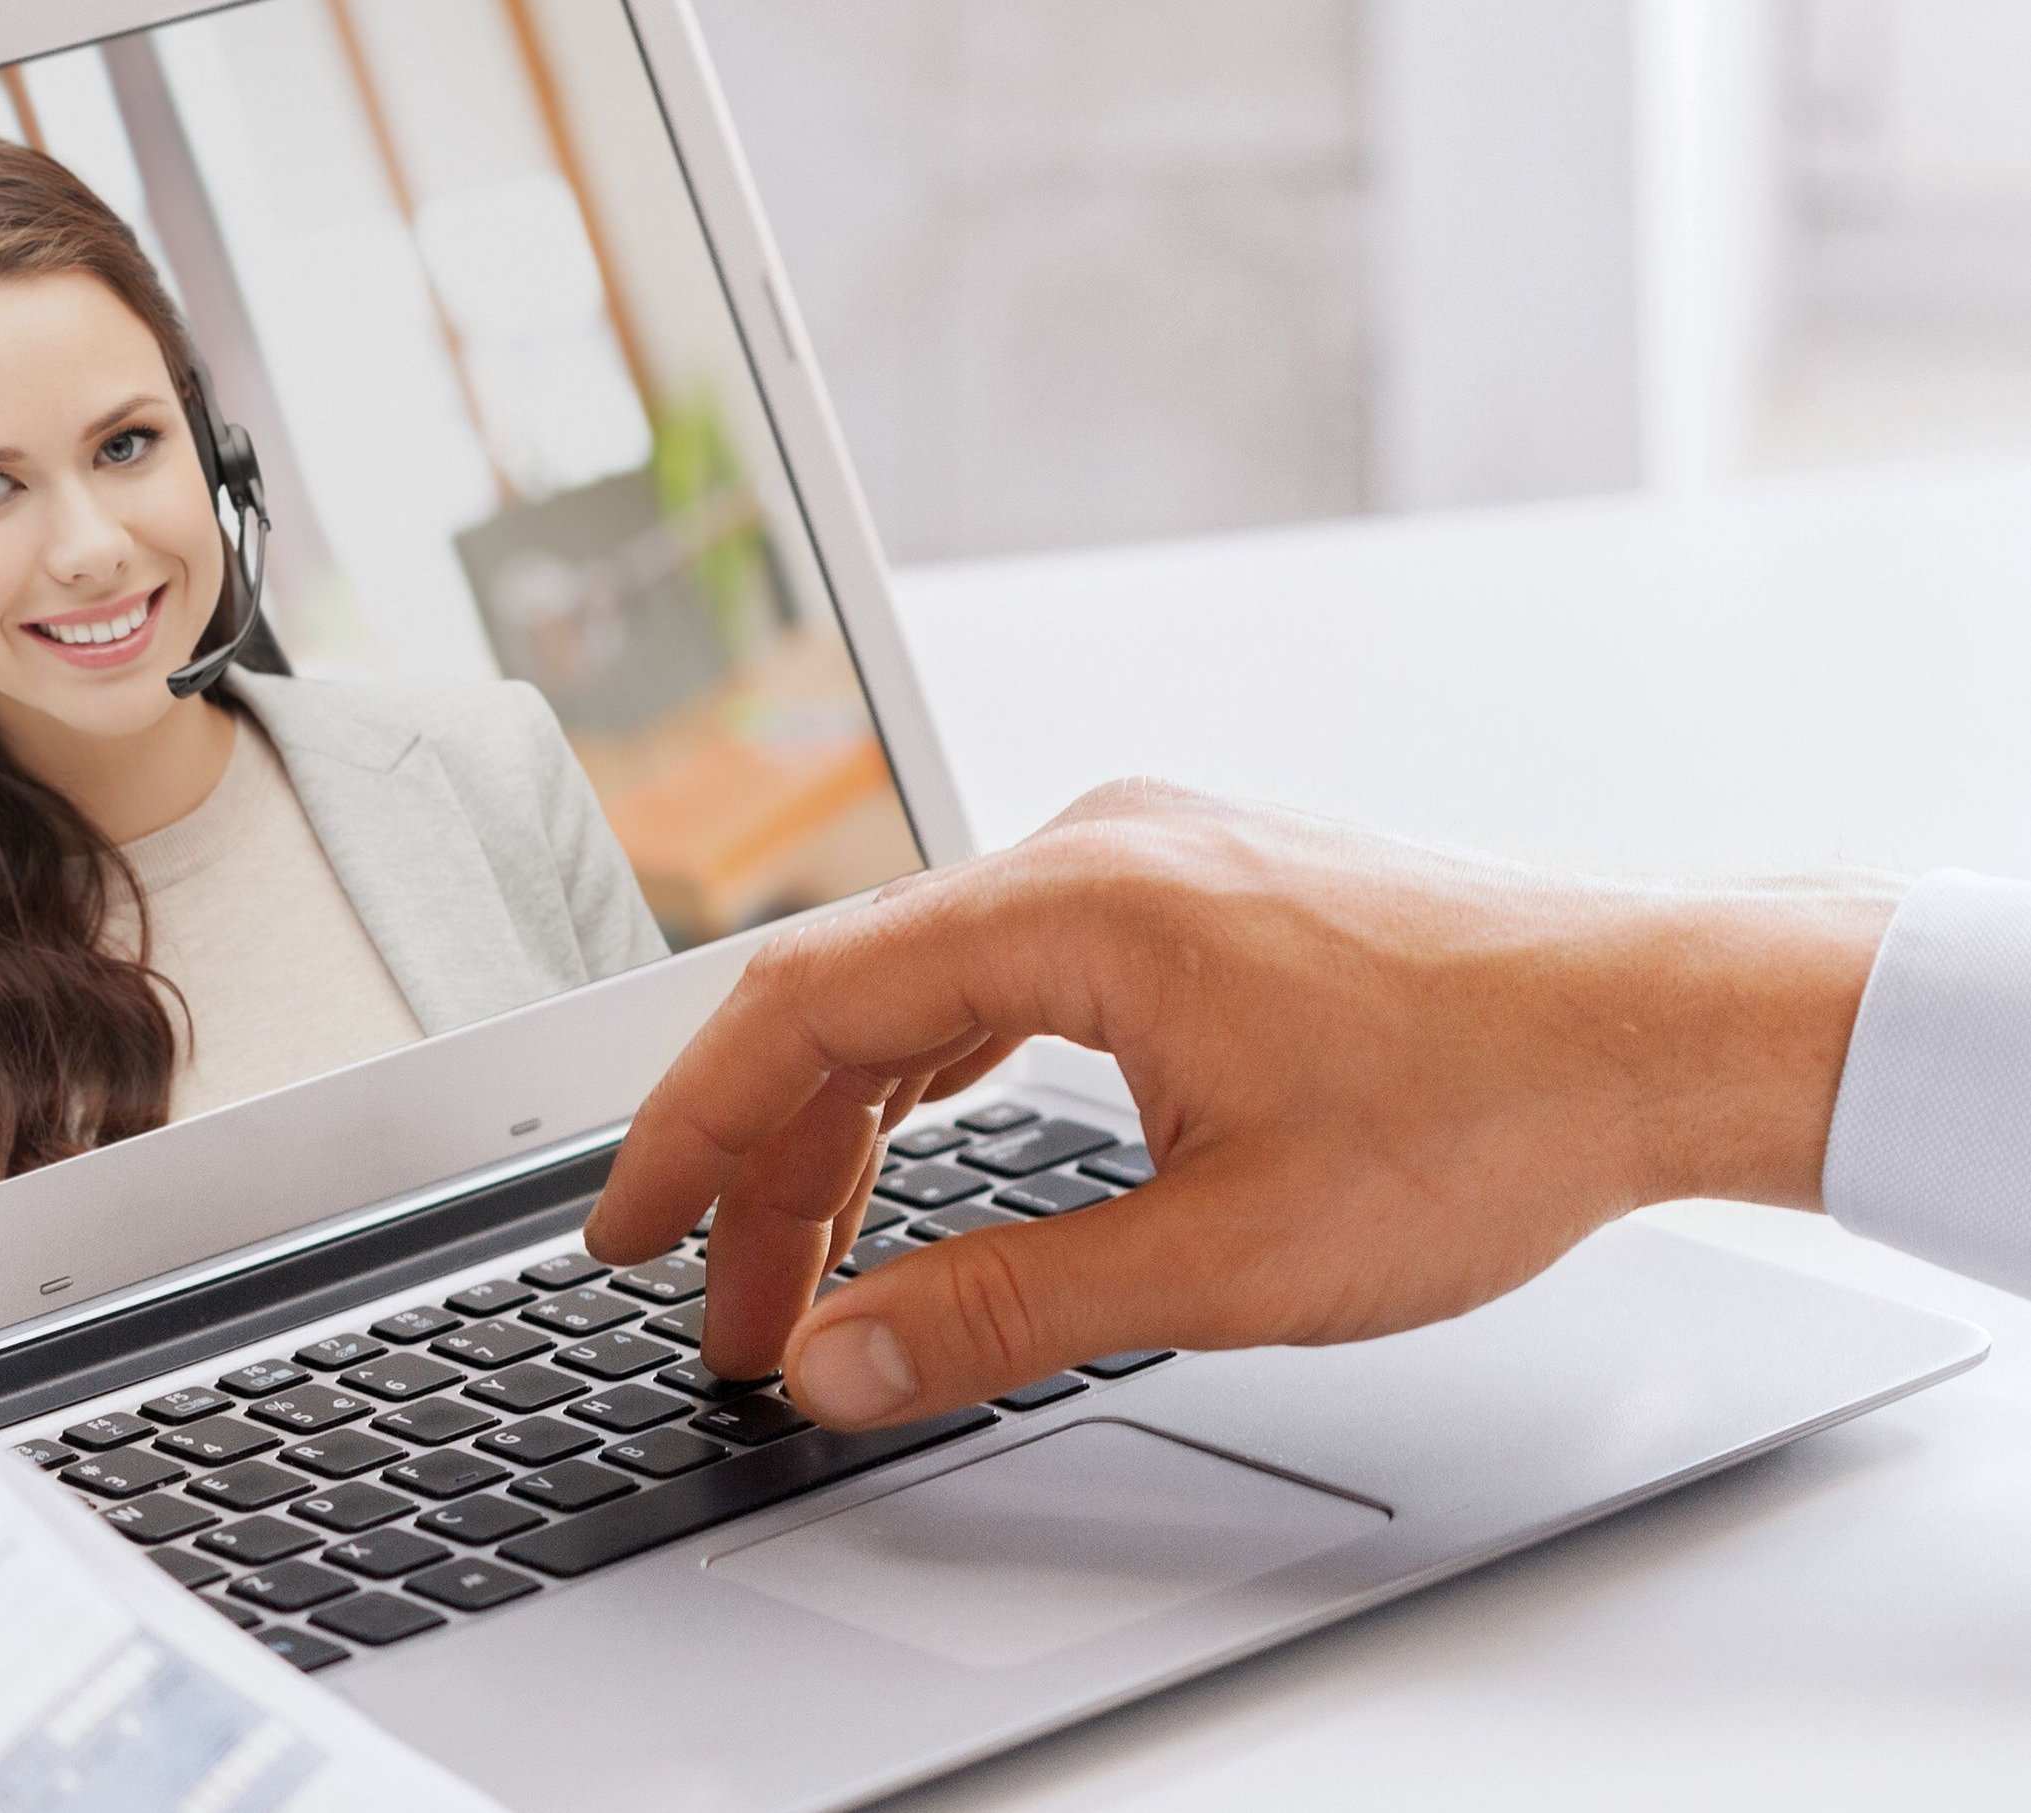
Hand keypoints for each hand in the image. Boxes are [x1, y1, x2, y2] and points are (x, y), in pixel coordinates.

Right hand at [582, 782, 1895, 1427]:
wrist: (1667, 1030)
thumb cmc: (1486, 1112)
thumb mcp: (1220, 1259)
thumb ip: (1000, 1310)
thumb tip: (840, 1360)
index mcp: (1072, 905)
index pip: (798, 1008)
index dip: (689, 1133)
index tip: (627, 1234)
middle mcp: (1090, 849)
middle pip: (845, 1002)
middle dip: (769, 1168)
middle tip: (728, 1312)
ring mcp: (1142, 860)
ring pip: (920, 990)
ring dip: (851, 1129)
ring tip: (812, 1264)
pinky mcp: (1188, 893)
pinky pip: (999, 975)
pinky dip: (934, 1076)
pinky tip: (917, 1149)